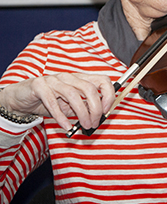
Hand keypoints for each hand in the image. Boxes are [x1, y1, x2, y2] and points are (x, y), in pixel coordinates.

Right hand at [0, 73, 115, 130]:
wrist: (21, 98)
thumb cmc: (49, 101)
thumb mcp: (70, 105)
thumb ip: (84, 107)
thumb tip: (99, 115)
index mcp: (80, 78)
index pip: (102, 80)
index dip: (108, 94)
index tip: (106, 110)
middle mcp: (69, 76)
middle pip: (89, 88)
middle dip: (95, 108)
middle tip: (94, 124)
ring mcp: (54, 79)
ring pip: (73, 94)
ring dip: (81, 113)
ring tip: (84, 126)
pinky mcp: (39, 85)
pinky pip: (52, 101)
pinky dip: (61, 116)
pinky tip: (65, 126)